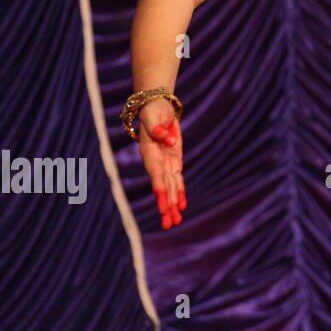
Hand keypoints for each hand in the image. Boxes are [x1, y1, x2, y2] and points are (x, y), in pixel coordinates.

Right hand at [137, 97, 185, 229]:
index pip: (156, 175)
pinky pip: (177, 179)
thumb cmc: (153, 110)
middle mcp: (156, 161)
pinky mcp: (173, 160)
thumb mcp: (154, 117)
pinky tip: (181, 206)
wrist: (157, 105)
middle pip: (163, 187)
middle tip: (170, 224)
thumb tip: (170, 143)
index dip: (160, 191)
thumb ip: (159, 130)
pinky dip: (179, 192)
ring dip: (173, 204)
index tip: (164, 206)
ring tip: (175, 221)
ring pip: (170, 187)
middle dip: (166, 205)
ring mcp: (165, 162)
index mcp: (149, 153)